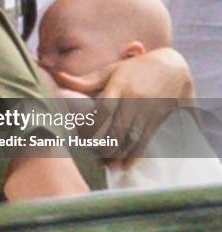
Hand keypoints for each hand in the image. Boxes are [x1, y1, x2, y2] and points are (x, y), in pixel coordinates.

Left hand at [52, 48, 194, 164]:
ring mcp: (148, 111)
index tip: (81, 136)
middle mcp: (134, 99)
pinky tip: (125, 164)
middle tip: (92, 153)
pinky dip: (134, 155)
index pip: (103, 110)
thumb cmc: (135, 68)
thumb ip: (86, 81)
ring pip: (130, 138)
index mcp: (120, 86)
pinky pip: (145, 141)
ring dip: (116, 154)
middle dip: (103, 146)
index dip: (91, 126)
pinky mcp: (158, 120)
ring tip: (106, 162)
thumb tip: (58, 76)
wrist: (173, 67)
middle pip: (116, 129)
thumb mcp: (112, 71)